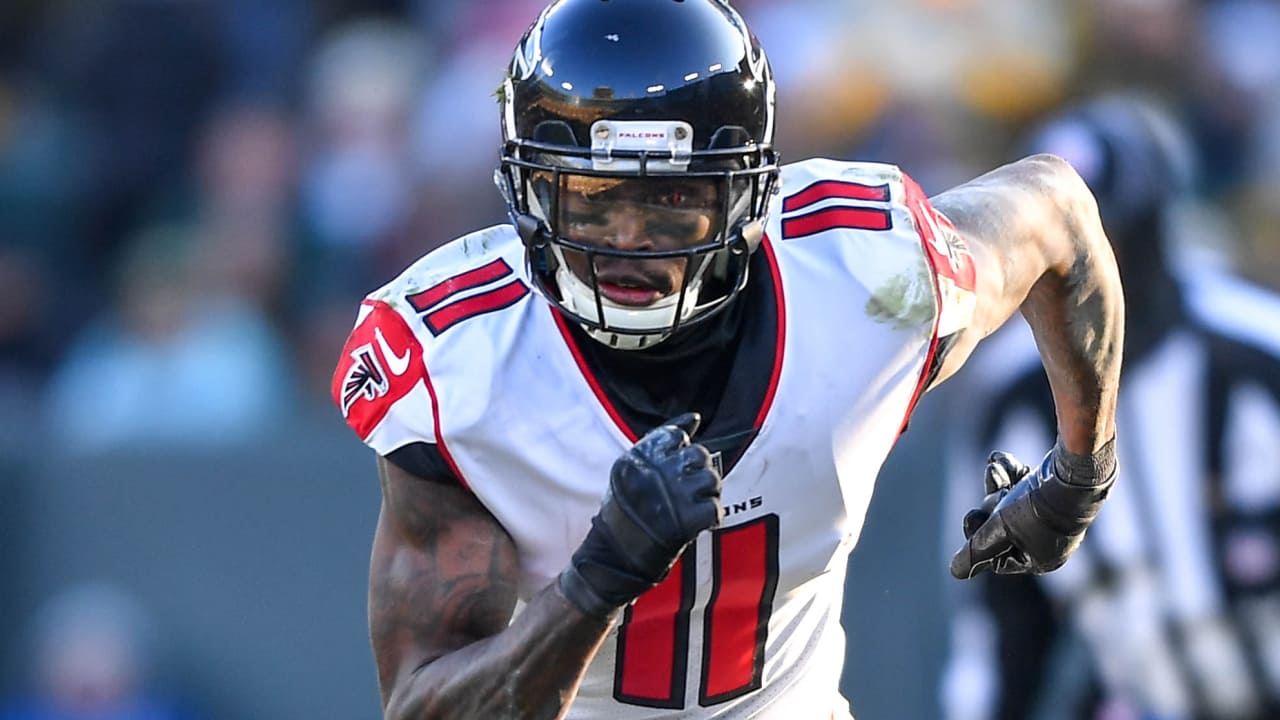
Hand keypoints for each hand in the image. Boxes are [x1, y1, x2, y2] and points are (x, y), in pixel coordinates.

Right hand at [559, 412, 722, 617]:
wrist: (612, 558)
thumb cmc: (625, 511)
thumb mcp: (632, 470)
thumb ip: (660, 441)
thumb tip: (694, 418)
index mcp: (637, 457)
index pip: (677, 436)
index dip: (681, 453)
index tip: (676, 470)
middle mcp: (653, 473)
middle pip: (699, 455)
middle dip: (699, 472)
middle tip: (689, 491)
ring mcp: (670, 497)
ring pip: (711, 479)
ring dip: (708, 493)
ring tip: (694, 505)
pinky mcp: (684, 522)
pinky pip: (715, 508)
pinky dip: (711, 517)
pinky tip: (699, 522)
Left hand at [950, 439, 1115, 578]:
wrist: (1074, 472)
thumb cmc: (1035, 507)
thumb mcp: (999, 530)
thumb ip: (976, 550)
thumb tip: (956, 571)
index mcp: (1041, 559)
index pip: (997, 556)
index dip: (979, 537)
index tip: (971, 516)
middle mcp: (1051, 542)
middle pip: (1003, 528)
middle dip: (990, 504)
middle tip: (989, 494)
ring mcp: (1055, 517)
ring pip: (1012, 503)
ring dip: (997, 483)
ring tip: (993, 467)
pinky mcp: (1056, 493)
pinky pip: (1025, 487)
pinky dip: (1011, 473)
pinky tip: (999, 458)